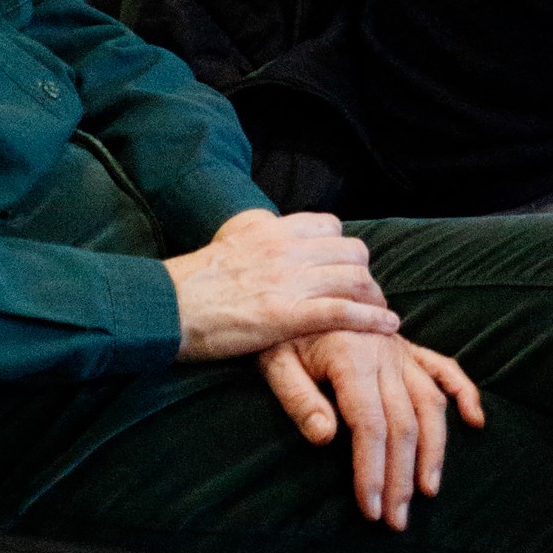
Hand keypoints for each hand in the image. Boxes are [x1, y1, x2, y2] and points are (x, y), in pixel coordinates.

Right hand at [165, 208, 400, 360]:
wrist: (165, 308)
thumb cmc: (191, 283)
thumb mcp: (230, 244)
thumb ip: (258, 238)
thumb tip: (271, 232)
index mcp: (272, 231)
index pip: (330, 226)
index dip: (343, 249)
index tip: (345, 268)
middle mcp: (286, 250)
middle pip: (351, 252)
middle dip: (365, 274)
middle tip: (368, 295)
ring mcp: (288, 282)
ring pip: (354, 279)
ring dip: (375, 297)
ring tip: (382, 314)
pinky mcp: (285, 315)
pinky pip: (343, 312)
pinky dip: (371, 319)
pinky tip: (388, 326)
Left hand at [260, 331, 484, 529]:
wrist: (298, 289)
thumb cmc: (282, 334)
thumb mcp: (274, 362)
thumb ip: (299, 399)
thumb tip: (328, 439)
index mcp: (351, 358)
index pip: (370, 426)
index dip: (373, 471)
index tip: (371, 509)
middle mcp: (384, 354)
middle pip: (404, 424)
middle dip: (402, 477)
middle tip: (398, 520)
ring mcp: (401, 351)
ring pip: (431, 404)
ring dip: (435, 450)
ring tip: (430, 489)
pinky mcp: (408, 349)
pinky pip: (445, 370)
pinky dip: (464, 393)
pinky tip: (476, 421)